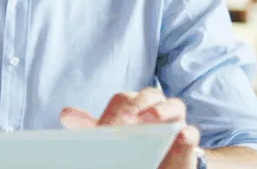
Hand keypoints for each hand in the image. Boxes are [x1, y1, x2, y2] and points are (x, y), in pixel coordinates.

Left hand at [59, 88, 200, 168]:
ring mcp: (174, 122)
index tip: (108, 128)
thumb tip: (66, 114)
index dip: (117, 112)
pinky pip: (190, 132)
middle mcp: (155, 108)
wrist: (156, 166)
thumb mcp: (108, 138)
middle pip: (150, 95)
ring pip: (174, 106)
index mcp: (133, 105)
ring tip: (151, 121)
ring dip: (162, 111)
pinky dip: (186, 134)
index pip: (125, 100)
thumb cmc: (129, 149)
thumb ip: (90, 127)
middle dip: (138, 107)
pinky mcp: (188, 141)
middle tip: (128, 123)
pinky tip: (181, 135)